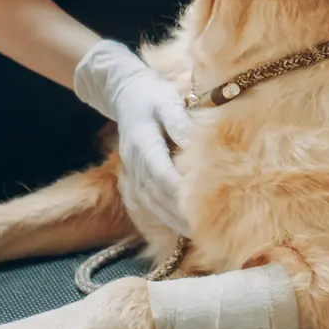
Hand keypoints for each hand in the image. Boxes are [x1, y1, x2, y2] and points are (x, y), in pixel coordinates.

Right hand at [74, 40, 190, 234]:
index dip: (176, 190)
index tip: (196, 205)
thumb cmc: (153, 96)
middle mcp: (134, 161)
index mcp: (142, 141)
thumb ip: (178, 121)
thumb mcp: (167, 100)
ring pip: (149, 201)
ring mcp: (132, 170)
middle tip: (201, 229)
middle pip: (155, 192)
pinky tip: (179, 224)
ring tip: (193, 233)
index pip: (159, 171)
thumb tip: (192, 143)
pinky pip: (146, 200)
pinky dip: (162, 214)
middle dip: (177, 212)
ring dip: (170, 219)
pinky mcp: (135, 176)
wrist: (127, 95)